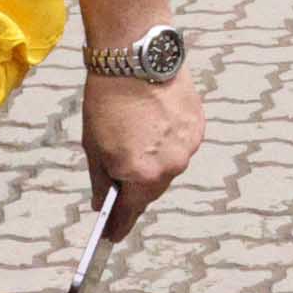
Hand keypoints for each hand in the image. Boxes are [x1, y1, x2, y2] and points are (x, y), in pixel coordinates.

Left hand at [83, 66, 203, 242]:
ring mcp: (187, 147)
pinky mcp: (198, 127)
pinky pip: (181, 146)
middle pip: (151, 190)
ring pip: (168, 167)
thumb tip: (103, 203)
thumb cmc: (107, 100)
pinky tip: (153, 125)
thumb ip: (101, 180)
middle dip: (135, 187)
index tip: (112, 235)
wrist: (136, 57)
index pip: (130, 211)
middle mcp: (169, 167)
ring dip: (153, 161)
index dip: (119, 225)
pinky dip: (167, 142)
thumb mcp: (94, 145)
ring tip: (136, 138)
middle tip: (120, 178)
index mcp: (141, 174)